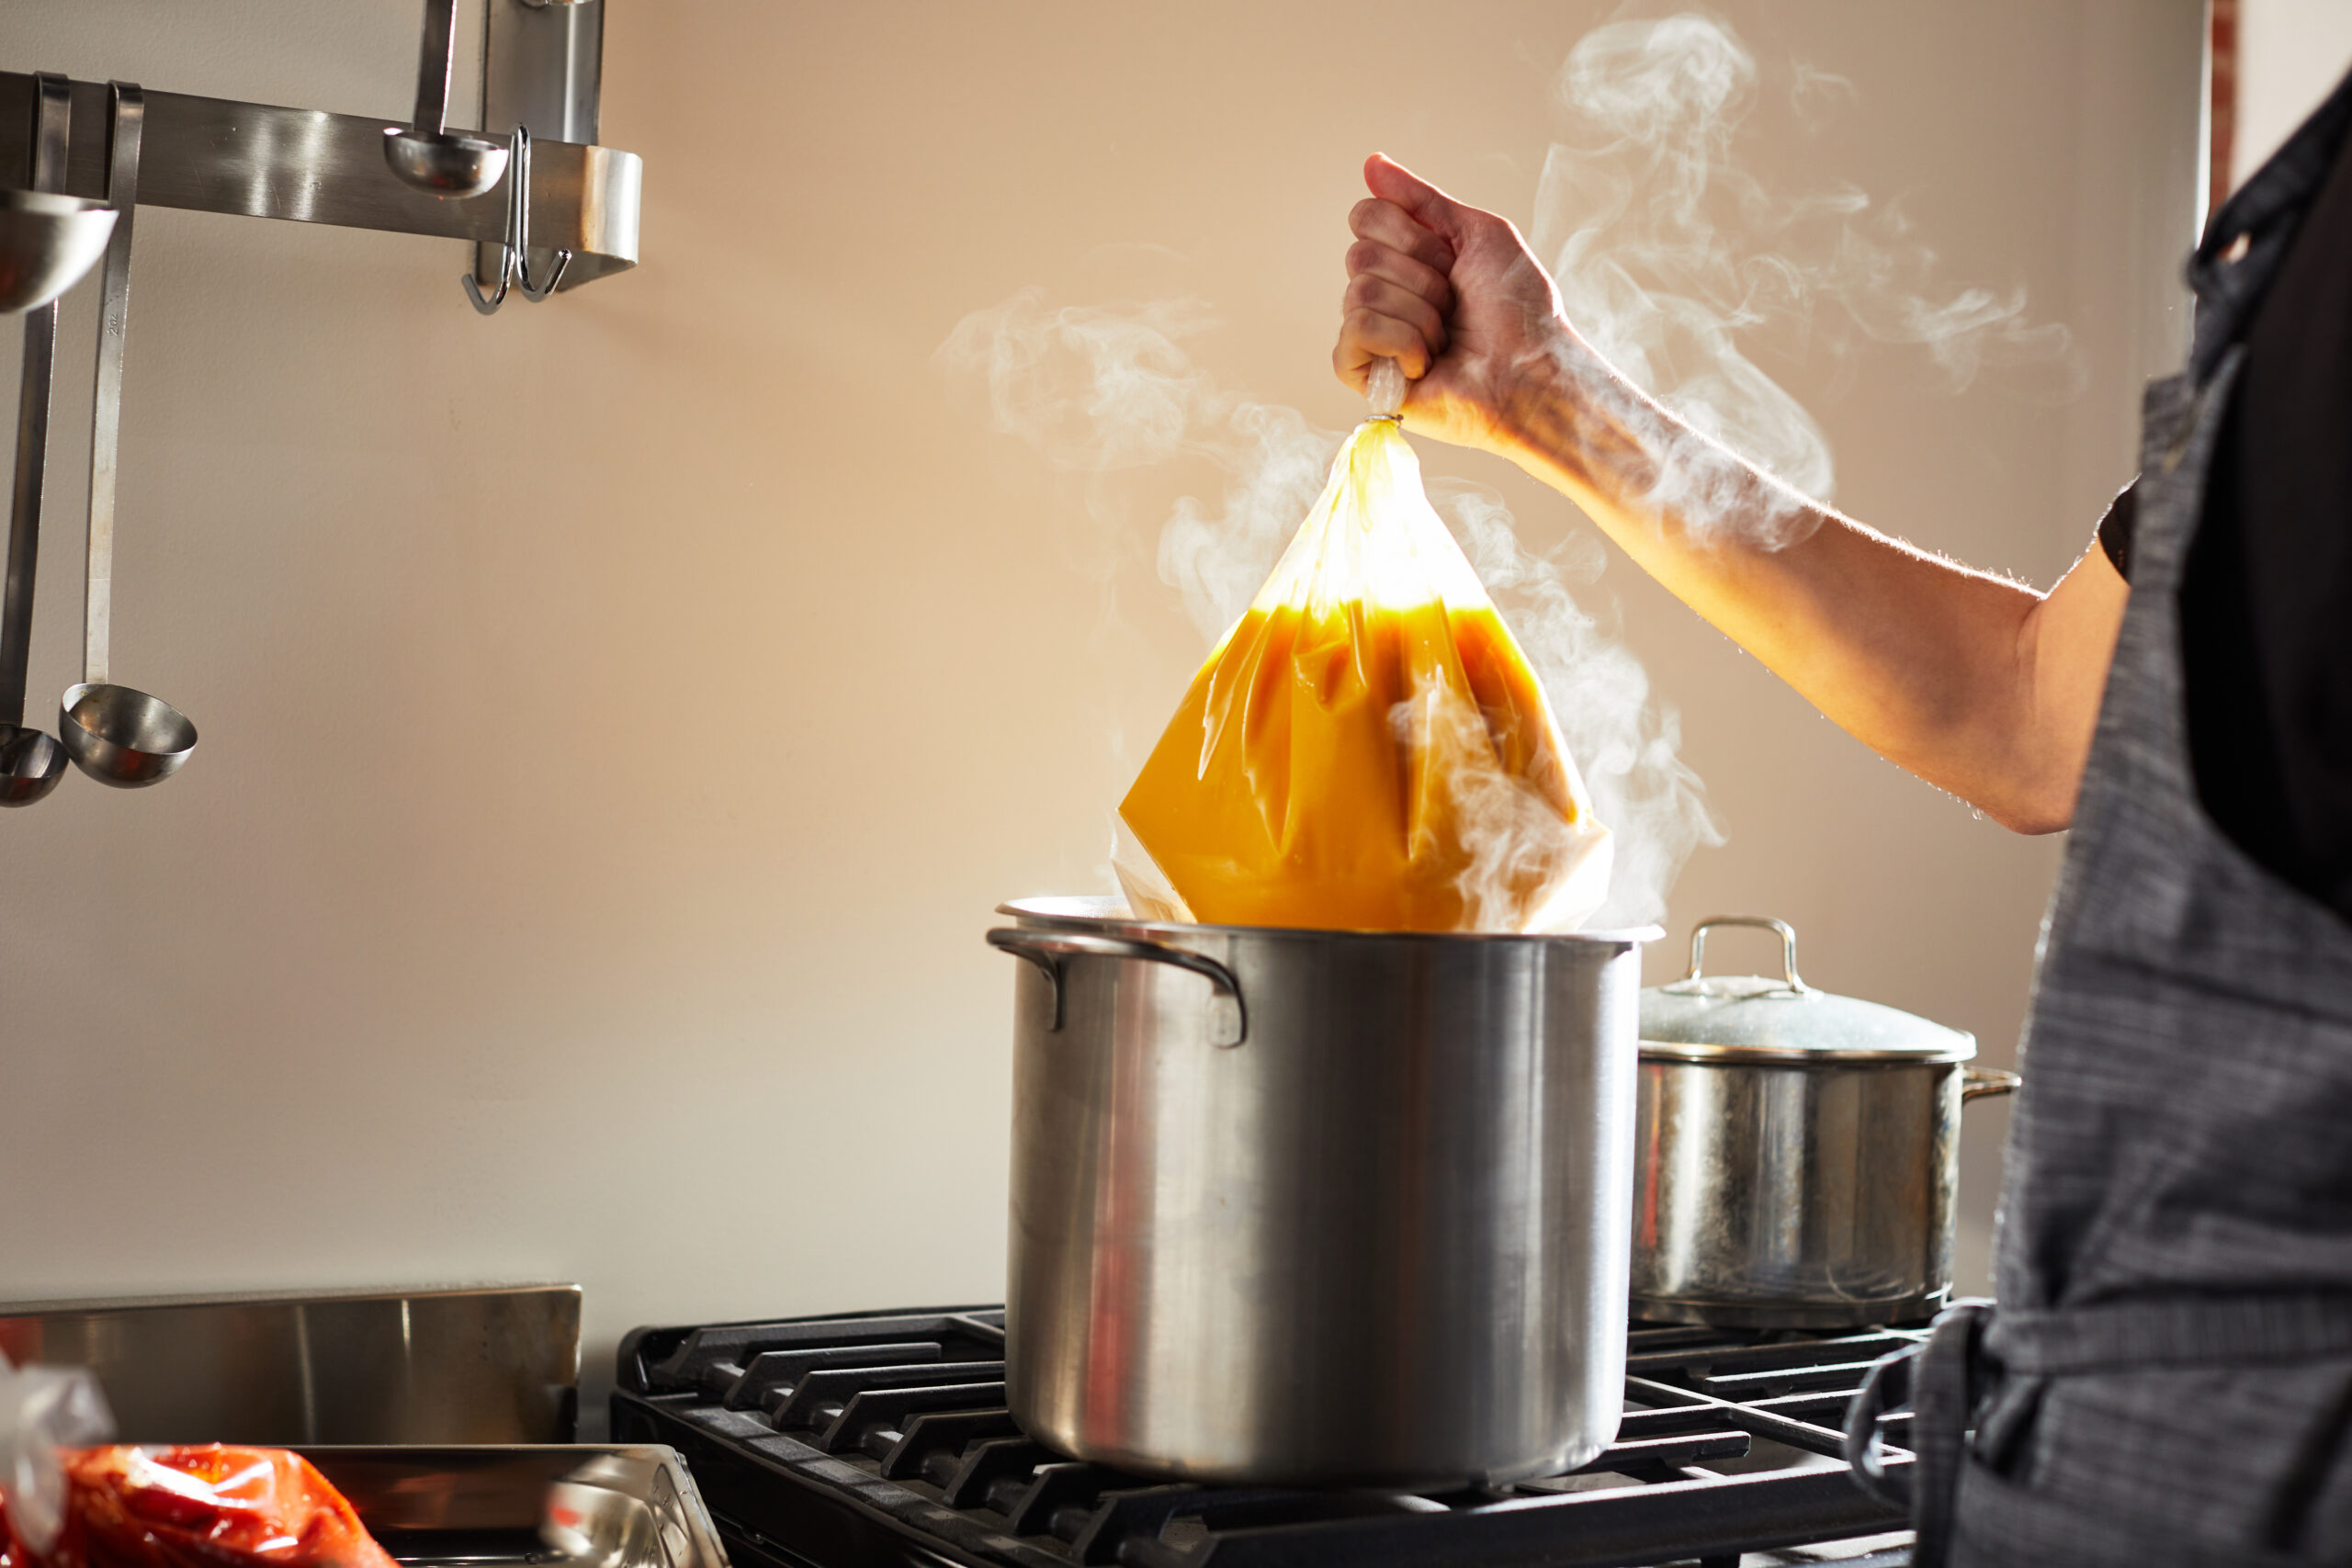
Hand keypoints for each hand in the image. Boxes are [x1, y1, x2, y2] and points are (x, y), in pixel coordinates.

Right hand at [1334, 154, 1574, 455]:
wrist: (1532, 371)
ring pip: (1361, 292)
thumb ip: (1422, 198)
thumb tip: (1372, 164)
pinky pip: (1355, 331)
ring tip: (1447, 337)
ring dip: (1420, 312)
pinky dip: (1399, 341)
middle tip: (1454, 303)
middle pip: (1360, 252)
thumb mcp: (1479, 233)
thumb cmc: (1519, 310)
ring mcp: (1373, 336)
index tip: (1450, 257)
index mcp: (1407, 260)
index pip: (1365, 217)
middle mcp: (1386, 294)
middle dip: (1420, 274)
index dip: (1409, 231)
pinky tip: (1425, 363)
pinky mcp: (1366, 376)